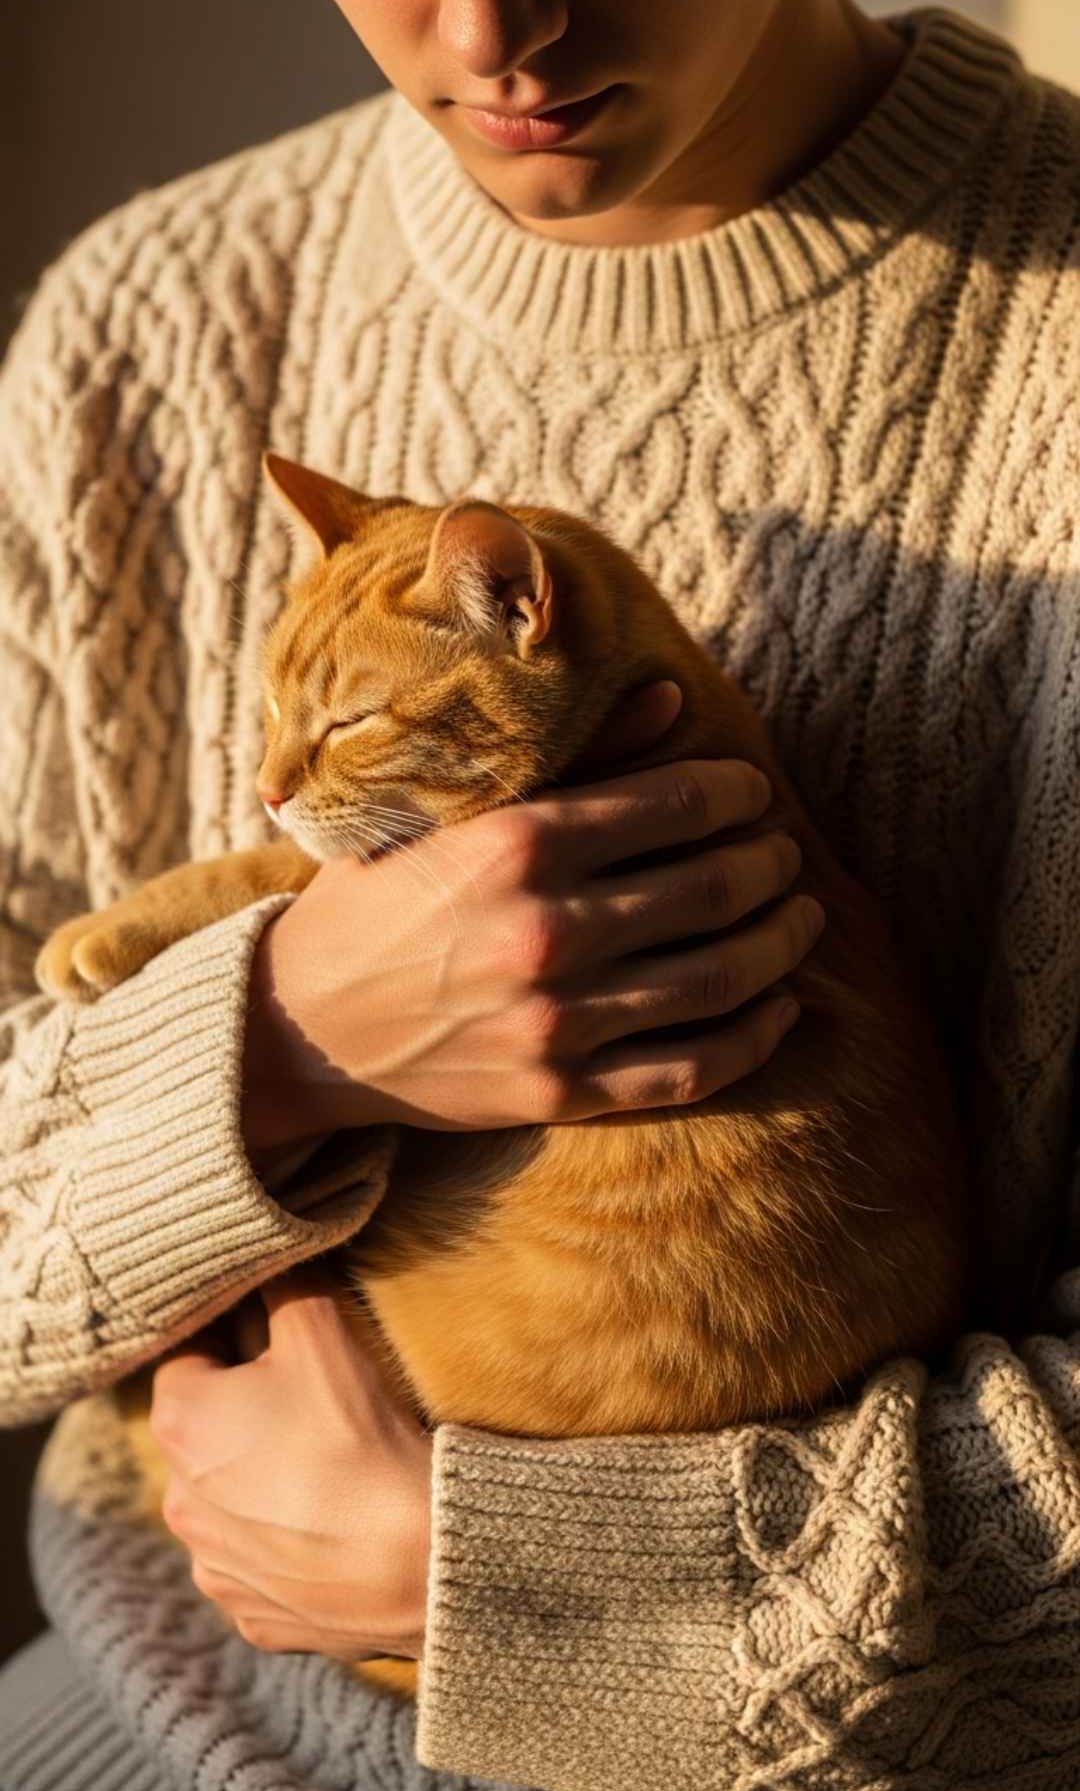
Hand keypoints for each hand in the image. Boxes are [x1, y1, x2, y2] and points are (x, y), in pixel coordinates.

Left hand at [152, 1269, 432, 1660]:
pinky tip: (334, 1533)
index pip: (190, 1356)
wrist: (412, 1555)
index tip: (281, 1346)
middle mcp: (177, 1500)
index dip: (236, 1342)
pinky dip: (287, 1549)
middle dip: (247, 1417)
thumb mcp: (320, 1328)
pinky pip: (260, 1567)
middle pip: (207, 1434)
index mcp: (180, 1419)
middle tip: (314, 1408)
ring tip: (330, 1475)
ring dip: (262, 1487)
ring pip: (228, 1505)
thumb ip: (283, 1285)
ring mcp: (212, 1566)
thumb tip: (271, 1262)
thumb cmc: (356, 1434)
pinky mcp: (251, 1615)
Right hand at [241, 678, 822, 1149]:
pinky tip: (781, 1009)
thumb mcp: (450, 812)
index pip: (675, 804)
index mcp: (515, 844)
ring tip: (801, 919)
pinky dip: (753, 1039)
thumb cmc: (377, 901)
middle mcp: (543, 931)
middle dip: (771, 863)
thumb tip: (676, 699)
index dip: (735, 791)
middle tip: (786, 853)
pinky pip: (691, 1070)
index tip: (752, 788)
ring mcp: (555, 1020)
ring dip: (782, 944)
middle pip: (713, 888)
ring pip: (720, 979)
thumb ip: (571, 759)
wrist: (298, 1029)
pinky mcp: (558, 1091)